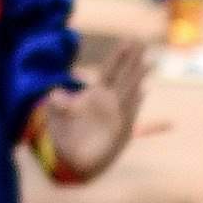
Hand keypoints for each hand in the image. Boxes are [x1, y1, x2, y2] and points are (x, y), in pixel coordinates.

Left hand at [42, 35, 151, 185]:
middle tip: (144, 42)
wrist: (74, 161)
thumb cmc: (64, 136)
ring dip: (138, 78)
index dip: (118, 57)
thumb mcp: (55, 117)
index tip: (128, 41)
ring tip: (150, 63)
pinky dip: (136, 103)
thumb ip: (55, 104)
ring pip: (131, 92)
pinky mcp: (122, 130)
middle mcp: (109, 102)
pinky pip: (131, 115)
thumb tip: (53, 93)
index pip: (110, 71)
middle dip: (134, 61)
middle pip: (125, 77)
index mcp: (95, 94)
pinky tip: (143, 92)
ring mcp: (117, 115)